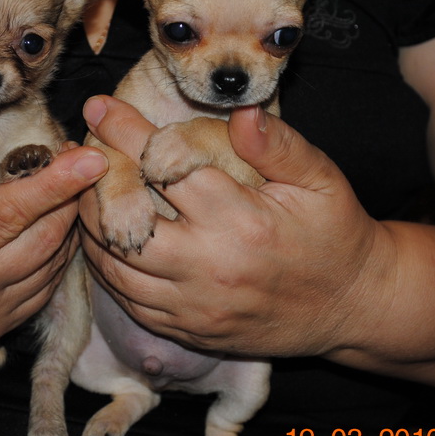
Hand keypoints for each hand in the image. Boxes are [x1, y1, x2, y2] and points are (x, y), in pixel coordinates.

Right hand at [0, 131, 107, 348]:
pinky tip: (56, 220)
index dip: (52, 185)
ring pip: (51, 266)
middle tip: (83, 158)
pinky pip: (43, 288)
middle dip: (72, 197)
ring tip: (73, 183)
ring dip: (69, 223)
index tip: (89, 157)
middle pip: (43, 242)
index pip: (7, 217)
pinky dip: (58, 252)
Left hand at [78, 96, 392, 356]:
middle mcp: (209, 265)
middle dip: (92, 183)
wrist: (353, 306)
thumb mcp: (321, 180)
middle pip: (120, 221)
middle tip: (81, 157)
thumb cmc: (336, 233)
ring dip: (91, 228)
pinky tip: (107, 243)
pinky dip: (108, 270)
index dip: (125, 131)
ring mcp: (195, 305)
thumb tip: (239, 110)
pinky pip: (129, 302)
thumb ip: (278, 144)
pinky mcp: (190, 330)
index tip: (99, 106)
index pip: (163, 166)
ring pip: (114, 266)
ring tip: (85, 196)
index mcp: (239, 219)